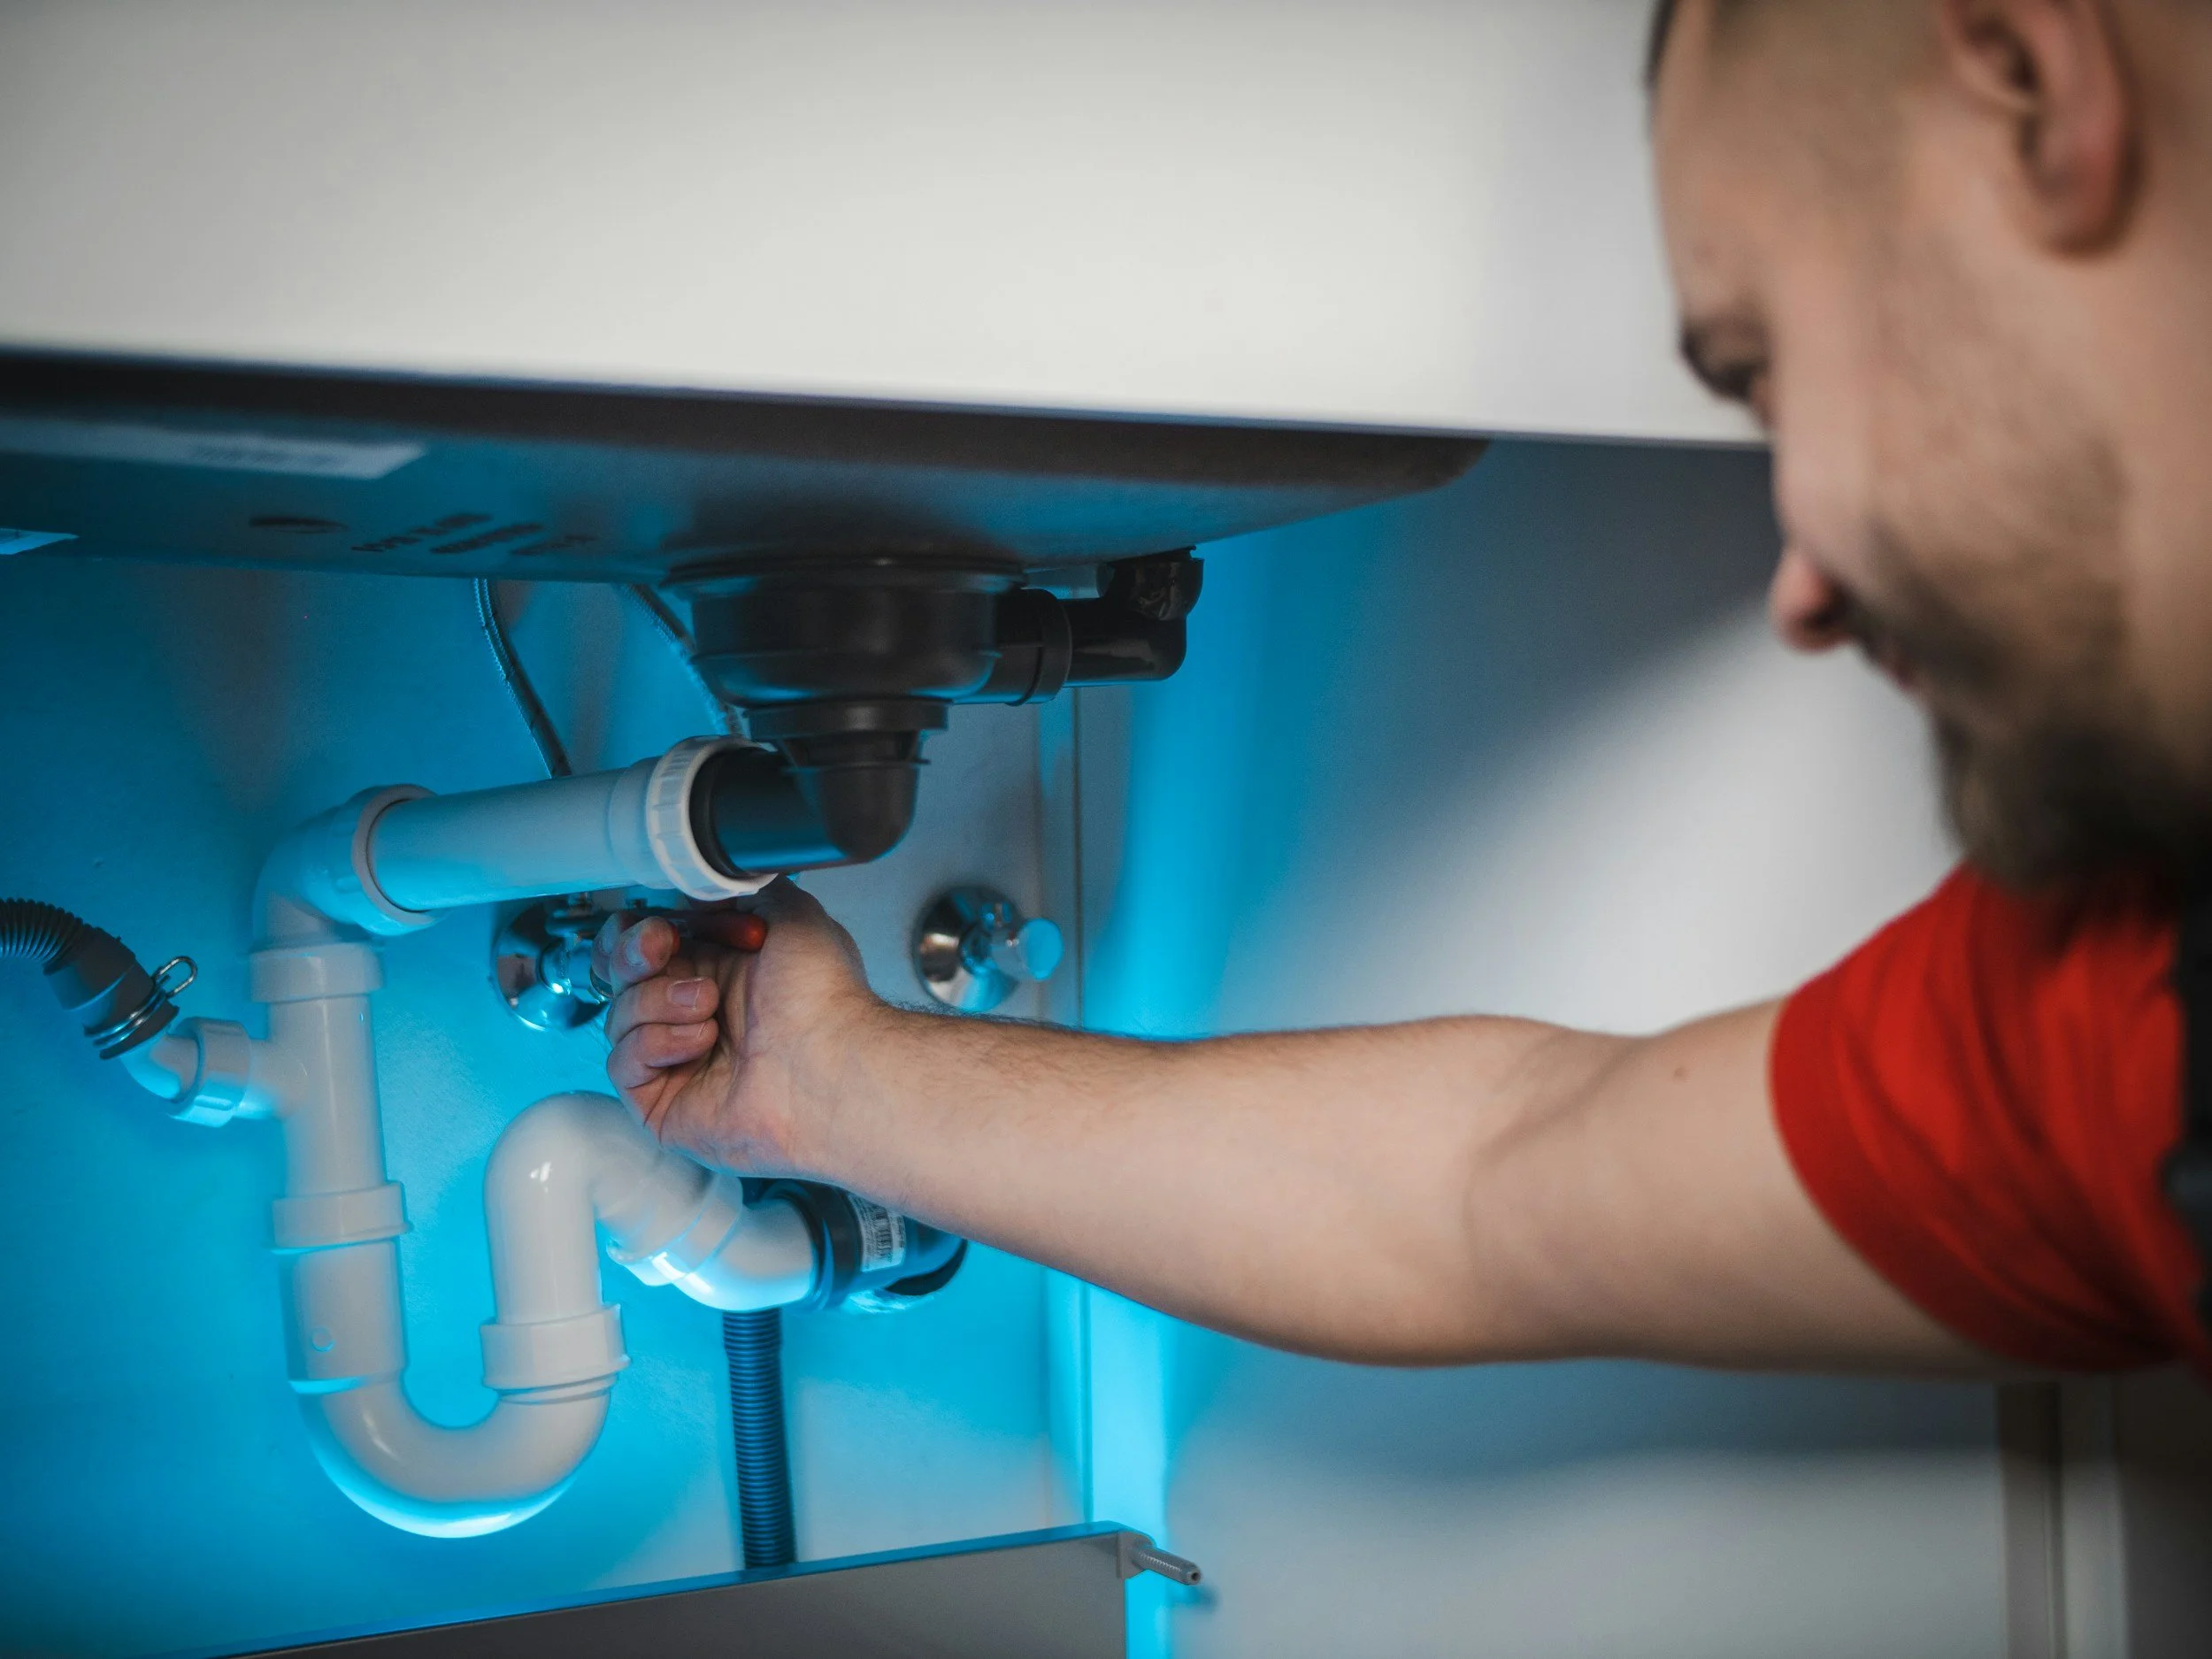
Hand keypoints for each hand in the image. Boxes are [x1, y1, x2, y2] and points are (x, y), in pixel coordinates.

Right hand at [593, 879, 877, 1172]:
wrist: (828, 1059)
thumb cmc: (820, 997)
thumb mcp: (791, 914)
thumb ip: (743, 889)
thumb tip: (701, 886)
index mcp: (717, 971)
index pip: (644, 949)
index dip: (634, 933)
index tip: (653, 923)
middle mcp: (692, 1014)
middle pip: (620, 979)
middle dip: (633, 954)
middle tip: (660, 947)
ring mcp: (676, 1060)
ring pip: (618, 1017)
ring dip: (659, 1000)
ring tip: (708, 1005)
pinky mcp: (662, 1103)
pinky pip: (622, 1063)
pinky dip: (657, 1043)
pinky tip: (700, 1042)